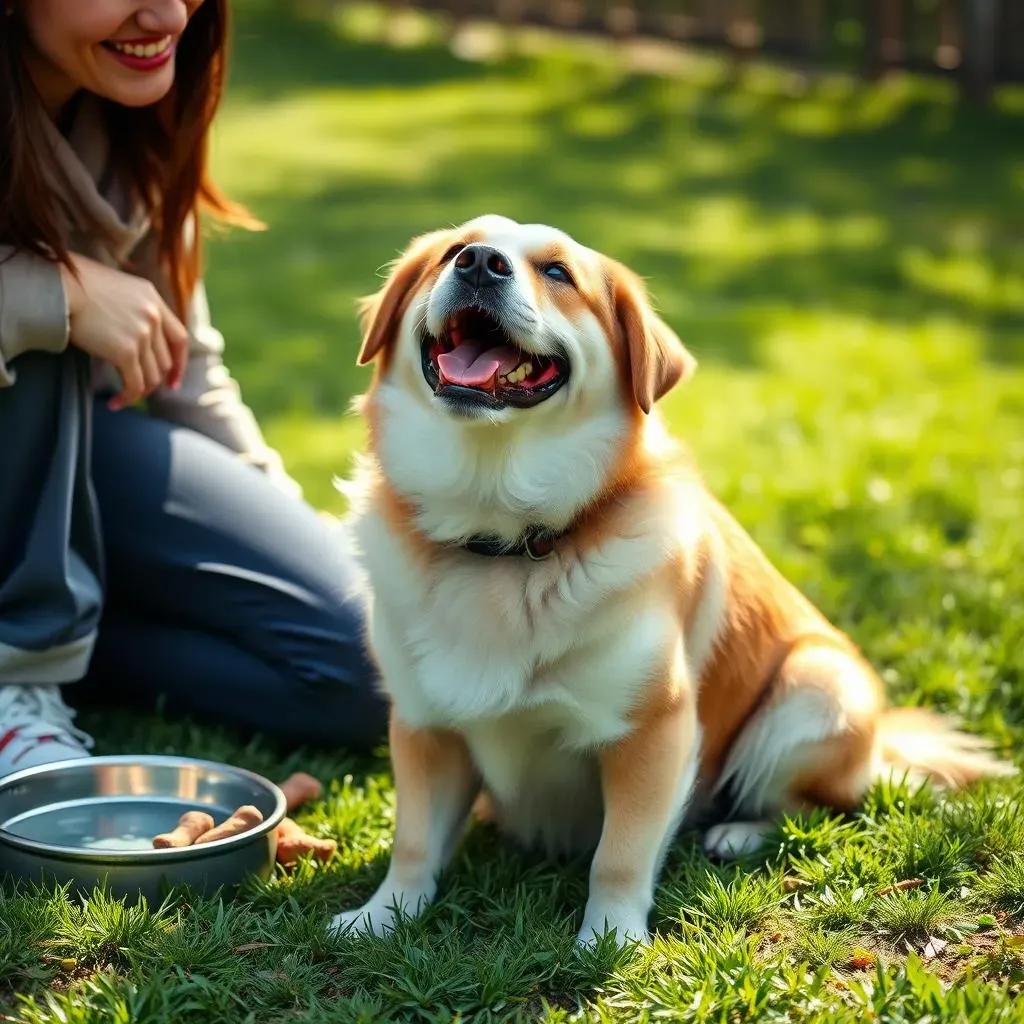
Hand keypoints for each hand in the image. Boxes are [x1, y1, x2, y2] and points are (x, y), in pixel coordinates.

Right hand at [61, 254, 189, 410]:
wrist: (59, 286)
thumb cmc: (75, 286)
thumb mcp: (117, 289)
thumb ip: (134, 309)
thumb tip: (134, 337)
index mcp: (153, 299)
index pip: (179, 338)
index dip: (179, 363)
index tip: (172, 381)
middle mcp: (153, 316)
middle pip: (165, 361)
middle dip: (155, 381)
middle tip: (139, 391)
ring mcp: (142, 334)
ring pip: (152, 376)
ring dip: (139, 392)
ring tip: (124, 398)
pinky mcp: (126, 350)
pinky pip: (134, 384)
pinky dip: (127, 398)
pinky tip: (114, 403)